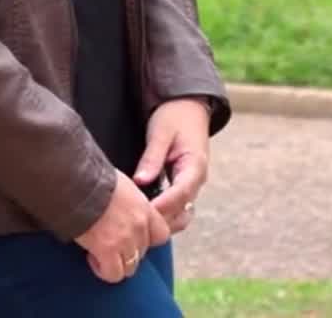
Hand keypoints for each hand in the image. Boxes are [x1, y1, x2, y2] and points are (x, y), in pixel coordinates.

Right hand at [74, 168, 170, 283]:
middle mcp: (139, 226)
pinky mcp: (108, 250)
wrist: (77, 182)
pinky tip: (92, 257)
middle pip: (143, 252)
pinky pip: (113, 274)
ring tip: (101, 253)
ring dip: (116, 263)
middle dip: (128, 251)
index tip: (132, 236)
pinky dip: (103, 270)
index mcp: (144, 208)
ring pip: (130, 267)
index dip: (147, 239)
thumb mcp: (121, 185)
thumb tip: (122, 207)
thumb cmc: (93, 178)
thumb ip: (129, 202)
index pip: (161, 234)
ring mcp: (125, 240)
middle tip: (111, 243)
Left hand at [134, 97, 211, 233]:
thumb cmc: (174, 116)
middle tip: (134, 225)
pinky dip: (161, 213)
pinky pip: (175, 206)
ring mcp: (191, 185)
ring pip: (179, 213)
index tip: (142, 214)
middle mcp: (196, 180)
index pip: (180, 193)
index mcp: (195, 166)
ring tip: (136, 224)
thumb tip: (140, 181)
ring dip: (161, 220)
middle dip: (160, 219)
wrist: (188, 106)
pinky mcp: (182, 186)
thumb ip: (152, 158)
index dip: (162, 206)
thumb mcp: (160, 133)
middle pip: (181, 209)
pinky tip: (142, 214)